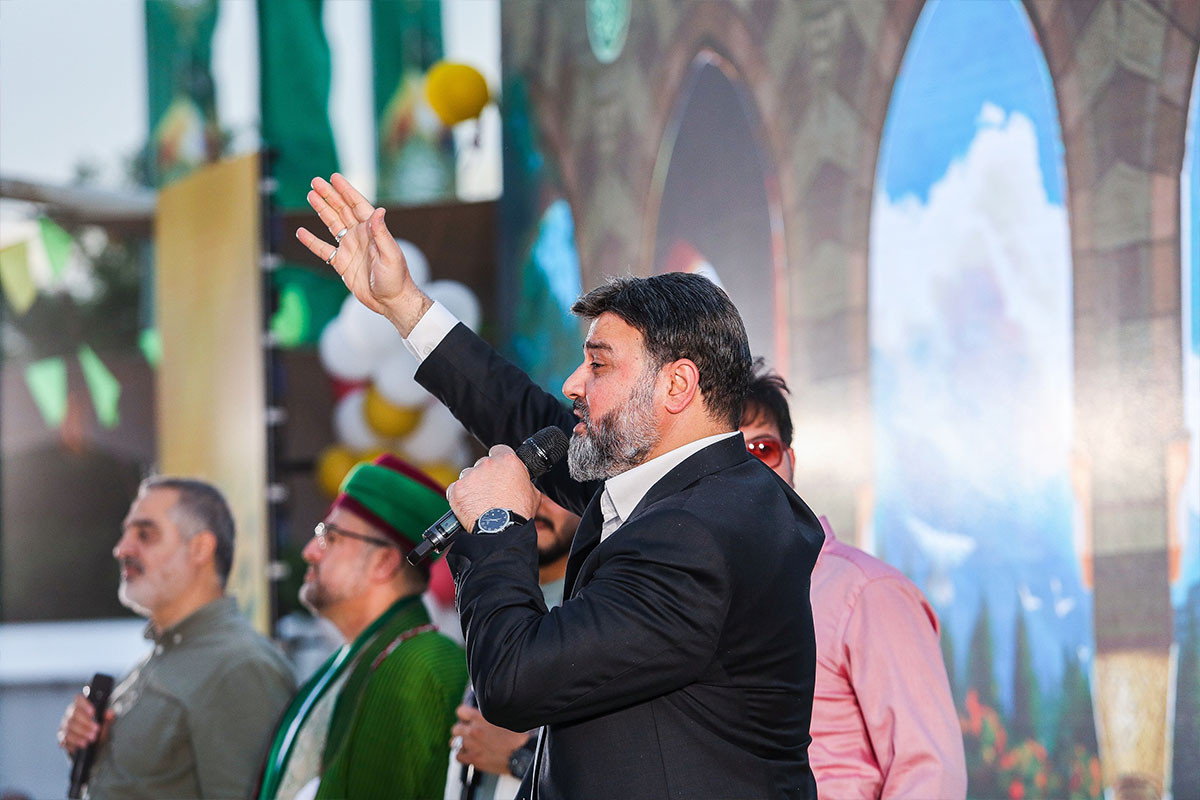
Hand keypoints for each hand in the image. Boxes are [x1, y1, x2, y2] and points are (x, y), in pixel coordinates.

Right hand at [57, 693, 112, 753]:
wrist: (94, 743)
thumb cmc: (100, 728)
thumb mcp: (106, 723)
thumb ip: (108, 718)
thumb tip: (110, 713)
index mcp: (81, 705)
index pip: (79, 699)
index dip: (84, 704)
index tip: (93, 712)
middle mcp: (70, 714)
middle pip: (73, 715)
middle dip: (85, 723)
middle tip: (96, 730)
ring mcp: (64, 726)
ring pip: (68, 728)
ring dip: (80, 734)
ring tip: (91, 739)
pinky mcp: (62, 738)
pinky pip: (64, 740)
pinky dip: (73, 743)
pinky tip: (80, 746)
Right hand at [295, 173, 431, 334]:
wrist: (390, 301)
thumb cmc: (395, 278)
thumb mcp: (390, 255)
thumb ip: (382, 233)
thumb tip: (379, 210)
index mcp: (372, 230)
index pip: (357, 205)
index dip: (346, 191)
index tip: (334, 177)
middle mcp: (360, 236)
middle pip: (341, 210)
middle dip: (329, 195)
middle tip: (315, 182)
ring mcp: (350, 248)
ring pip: (332, 225)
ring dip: (321, 211)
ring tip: (310, 196)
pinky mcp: (342, 263)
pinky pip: (324, 250)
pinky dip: (312, 242)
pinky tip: (301, 232)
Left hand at [447, 445, 539, 533]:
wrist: (501, 531)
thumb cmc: (518, 514)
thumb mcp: (532, 493)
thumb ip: (523, 480)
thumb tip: (522, 481)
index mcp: (507, 460)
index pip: (499, 450)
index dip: (499, 461)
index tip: (498, 471)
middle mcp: (487, 464)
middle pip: (482, 464)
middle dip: (485, 475)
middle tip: (490, 491)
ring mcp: (470, 475)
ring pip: (468, 476)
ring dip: (472, 486)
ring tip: (480, 502)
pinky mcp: (457, 489)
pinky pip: (455, 489)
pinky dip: (460, 497)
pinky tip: (469, 506)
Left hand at [451, 704, 531, 775]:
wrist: (522, 753)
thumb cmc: (517, 735)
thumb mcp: (504, 716)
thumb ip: (491, 712)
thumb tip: (486, 709)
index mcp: (481, 717)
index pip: (460, 711)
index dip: (464, 715)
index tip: (467, 718)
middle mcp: (473, 730)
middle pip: (456, 728)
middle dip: (462, 729)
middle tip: (469, 732)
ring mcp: (472, 745)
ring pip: (455, 742)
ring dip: (461, 742)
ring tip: (469, 744)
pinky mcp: (473, 759)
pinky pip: (457, 756)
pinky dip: (462, 754)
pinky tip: (470, 753)